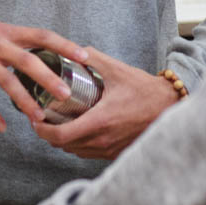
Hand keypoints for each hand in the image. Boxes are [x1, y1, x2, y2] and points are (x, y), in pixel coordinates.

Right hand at [0, 7, 90, 133]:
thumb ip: (15, 41)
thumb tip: (39, 55)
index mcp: (8, 31)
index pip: (42, 36)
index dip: (64, 45)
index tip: (84, 56)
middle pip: (28, 60)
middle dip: (48, 78)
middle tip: (66, 93)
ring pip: (6, 81)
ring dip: (24, 101)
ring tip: (39, 118)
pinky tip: (1, 128)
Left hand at [31, 47, 178, 159]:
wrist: (170, 106)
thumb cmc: (144, 89)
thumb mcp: (117, 70)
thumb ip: (92, 58)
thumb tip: (72, 51)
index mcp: (100, 121)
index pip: (60, 136)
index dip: (42, 131)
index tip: (35, 119)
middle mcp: (103, 140)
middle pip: (63, 146)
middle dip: (48, 134)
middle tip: (42, 118)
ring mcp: (110, 149)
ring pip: (75, 151)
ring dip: (63, 140)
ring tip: (57, 123)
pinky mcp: (116, 153)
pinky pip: (89, 153)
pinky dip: (78, 144)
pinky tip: (78, 129)